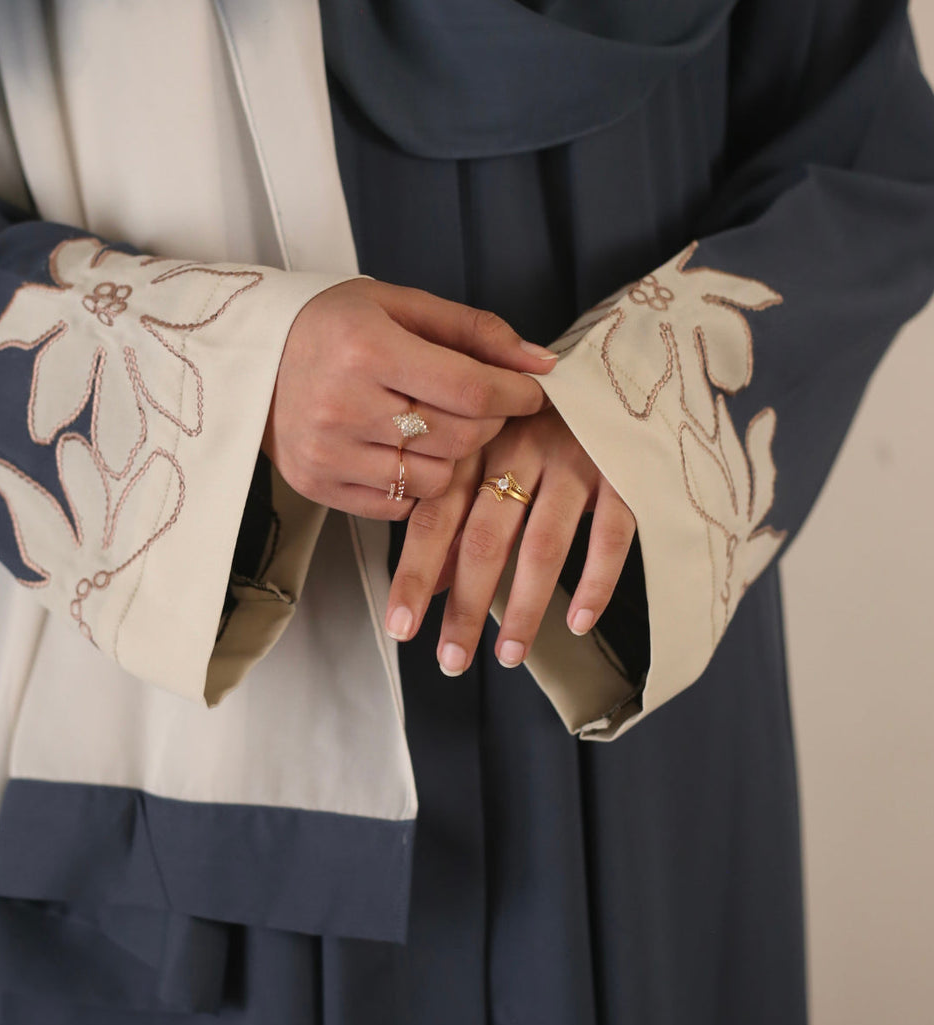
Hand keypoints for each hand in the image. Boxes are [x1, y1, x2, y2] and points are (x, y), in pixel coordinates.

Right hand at [263, 278, 556, 519]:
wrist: (250, 355)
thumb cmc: (332, 324)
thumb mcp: (400, 305)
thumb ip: (476, 331)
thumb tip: (543, 362)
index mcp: (366, 349)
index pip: (469, 390)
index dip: (515, 395)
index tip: (532, 390)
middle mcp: (344, 406)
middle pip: (458, 438)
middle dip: (488, 421)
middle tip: (480, 401)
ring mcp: (328, 453)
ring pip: (436, 480)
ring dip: (453, 456)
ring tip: (436, 424)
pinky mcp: (318, 486)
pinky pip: (399, 505)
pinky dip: (416, 483)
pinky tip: (402, 448)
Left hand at [384, 406, 636, 670]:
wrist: (623, 362)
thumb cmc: (540, 416)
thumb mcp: (491, 444)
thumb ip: (460, 508)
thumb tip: (431, 582)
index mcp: (478, 443)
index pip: (436, 515)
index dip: (415, 573)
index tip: (401, 628)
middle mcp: (521, 449)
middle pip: (485, 539)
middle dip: (466, 607)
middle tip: (452, 662)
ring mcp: (575, 459)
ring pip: (542, 545)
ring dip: (524, 606)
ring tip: (508, 655)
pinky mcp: (624, 471)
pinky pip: (610, 536)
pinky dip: (594, 583)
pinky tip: (577, 624)